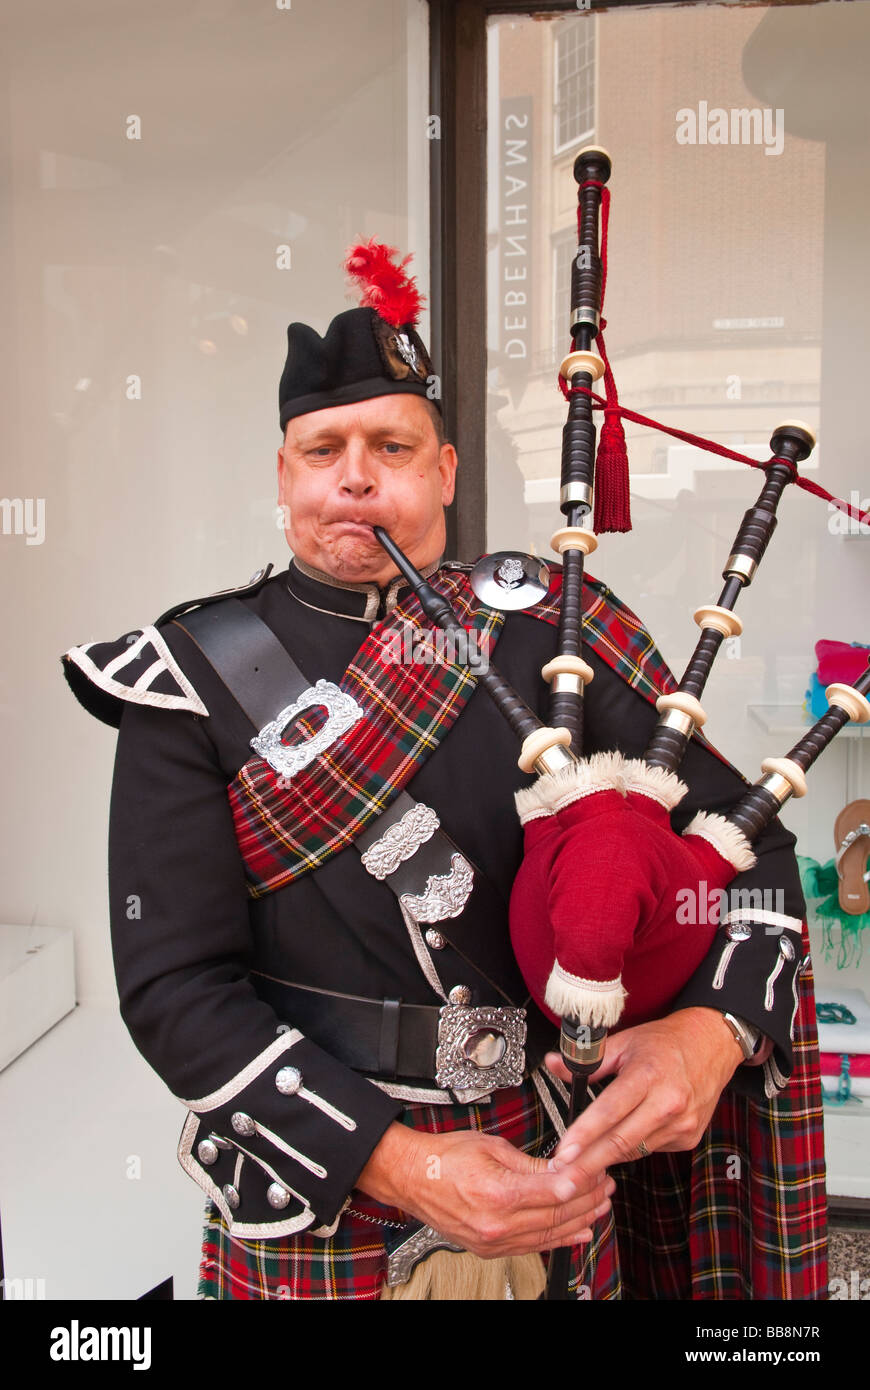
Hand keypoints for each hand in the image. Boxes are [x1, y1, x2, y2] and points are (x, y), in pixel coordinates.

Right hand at [356, 1121, 614, 1259]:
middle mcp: (497, 1223)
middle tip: (605, 1186)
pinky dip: (557, 1240)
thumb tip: (562, 1168)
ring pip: (548, 1234)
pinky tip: (576, 1233)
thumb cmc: (445, 1158)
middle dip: (587, 1200)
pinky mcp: (489, 1248)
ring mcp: (493, 1240)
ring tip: (599, 1208)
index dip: (581, 1183)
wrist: (412, 1177)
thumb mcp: (493, 1147)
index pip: (553, 1191)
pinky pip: (531, 1246)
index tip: (598, 1173)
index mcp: (498, 1193)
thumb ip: (531, 1163)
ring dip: (578, 1221)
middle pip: (555, 1215)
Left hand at [546, 1007, 744, 1171]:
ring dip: (605, 1160)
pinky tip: (618, 1142)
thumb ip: (588, 1060)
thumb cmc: (665, 1042)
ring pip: (633, 1150)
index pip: (610, 1111)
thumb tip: (554, 1063)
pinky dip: (629, 1149)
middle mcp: (669, 1102)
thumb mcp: (625, 1042)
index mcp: (649, 1074)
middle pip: (621, 1142)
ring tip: (578, 1165)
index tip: (564, 1152)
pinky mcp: (688, 1138)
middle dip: (587, 1164)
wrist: (711, 1045)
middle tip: (562, 1178)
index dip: (584, 1134)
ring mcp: (682, 1124)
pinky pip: (649, 1149)